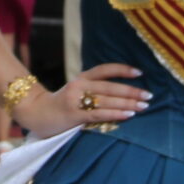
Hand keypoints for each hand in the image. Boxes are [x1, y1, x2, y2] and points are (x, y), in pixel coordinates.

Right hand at [10, 64, 149, 137]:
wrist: (34, 113)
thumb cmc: (59, 106)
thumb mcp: (75, 92)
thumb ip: (93, 91)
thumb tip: (120, 94)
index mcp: (81, 78)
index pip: (105, 69)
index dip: (122, 70)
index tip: (140, 73)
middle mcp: (79, 85)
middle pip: (110, 86)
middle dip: (131, 91)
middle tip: (149, 95)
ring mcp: (76, 99)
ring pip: (107, 100)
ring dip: (128, 103)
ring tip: (144, 106)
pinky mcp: (74, 114)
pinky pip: (99, 113)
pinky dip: (116, 113)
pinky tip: (129, 114)